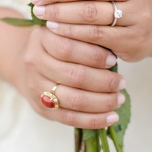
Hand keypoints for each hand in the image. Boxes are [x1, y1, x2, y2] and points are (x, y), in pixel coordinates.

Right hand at [0, 7, 125, 129]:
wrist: (29, 66)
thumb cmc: (59, 45)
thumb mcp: (67, 32)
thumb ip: (86, 36)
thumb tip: (116, 49)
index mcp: (41, 39)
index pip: (68, 48)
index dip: (93, 55)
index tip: (114, 60)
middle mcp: (35, 63)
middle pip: (73, 76)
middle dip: (103, 81)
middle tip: (122, 82)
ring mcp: (36, 88)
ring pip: (73, 99)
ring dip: (102, 102)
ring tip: (119, 99)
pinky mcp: (42, 109)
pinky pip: (70, 118)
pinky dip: (94, 120)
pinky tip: (112, 117)